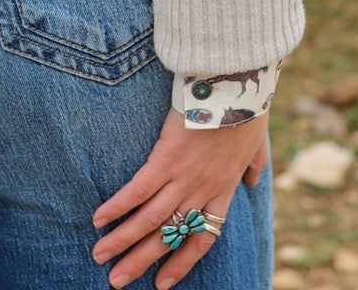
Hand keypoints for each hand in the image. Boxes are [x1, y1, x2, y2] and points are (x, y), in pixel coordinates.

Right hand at [90, 106, 269, 288]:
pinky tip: (99, 220)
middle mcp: (201, 191)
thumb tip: (253, 181)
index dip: (180, 262)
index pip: (201, 239)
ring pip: (150, 219)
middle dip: (140, 261)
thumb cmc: (247, 110)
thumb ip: (254, 167)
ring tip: (100, 257)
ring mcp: (183, 177)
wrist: (236, 87)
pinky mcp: (166, 158)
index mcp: (223, 191)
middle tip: (116, 282)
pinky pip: (138, 189)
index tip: (161, 283)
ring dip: (123, 241)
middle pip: (167, 236)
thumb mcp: (257, 145)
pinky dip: (118, 206)